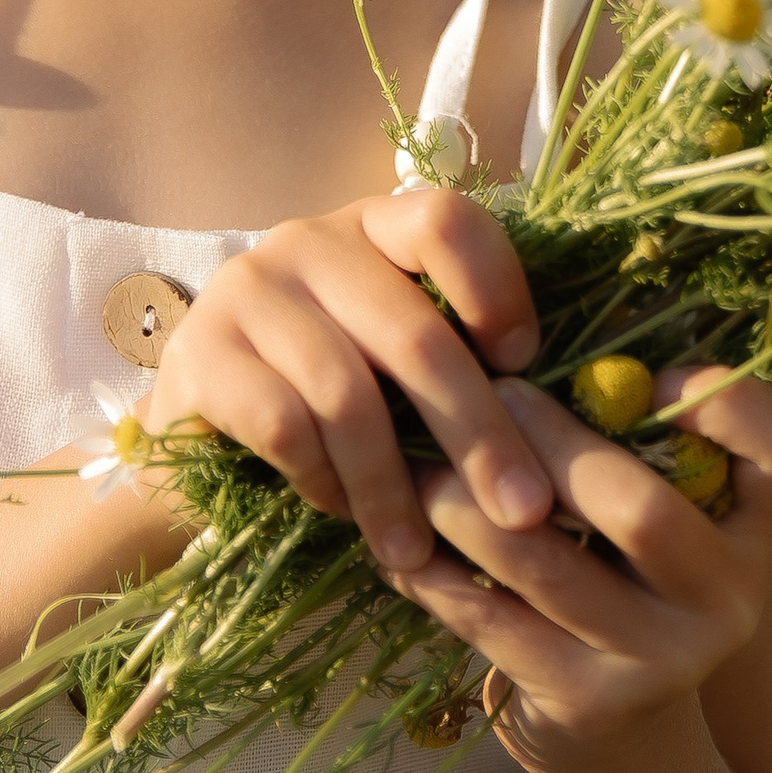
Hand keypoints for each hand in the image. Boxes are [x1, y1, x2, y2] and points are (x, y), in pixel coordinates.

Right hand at [145, 191, 551, 573]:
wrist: (199, 440)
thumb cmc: (327, 402)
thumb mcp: (397, 365)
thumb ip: (464, 363)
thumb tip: (574, 430)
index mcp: (374, 228)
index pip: (446, 222)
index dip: (498, 291)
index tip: (527, 368)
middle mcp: (307, 241)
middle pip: (413, 331)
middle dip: (478, 433)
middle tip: (523, 511)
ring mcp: (245, 291)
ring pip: (348, 393)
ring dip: (393, 486)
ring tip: (418, 549)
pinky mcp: (197, 356)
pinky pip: (283, 425)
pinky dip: (323, 481)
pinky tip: (340, 513)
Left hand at [387, 367, 771, 772]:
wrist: (622, 722)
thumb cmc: (631, 565)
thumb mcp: (669, 499)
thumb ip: (639, 431)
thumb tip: (539, 335)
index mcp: (765, 526)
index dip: (728, 401)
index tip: (652, 375)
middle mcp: (731, 598)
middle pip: (640, 512)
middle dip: (548, 440)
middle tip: (491, 393)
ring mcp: (663, 660)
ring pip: (545, 564)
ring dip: (465, 504)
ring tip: (421, 462)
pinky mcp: (588, 702)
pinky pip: (493, 622)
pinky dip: (436, 573)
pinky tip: (401, 539)